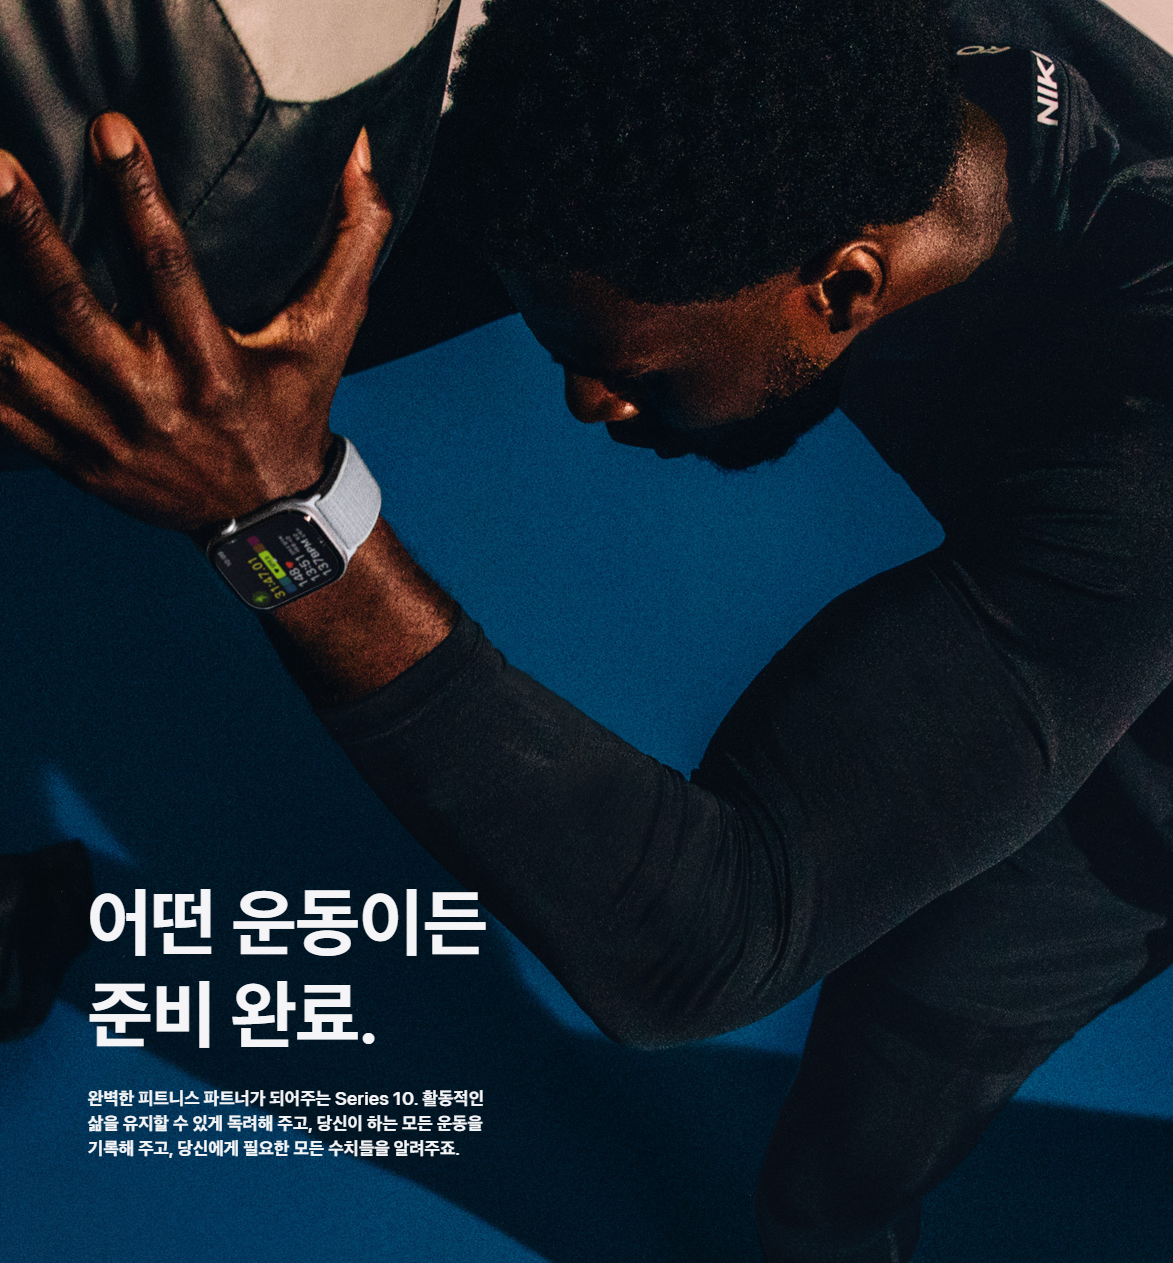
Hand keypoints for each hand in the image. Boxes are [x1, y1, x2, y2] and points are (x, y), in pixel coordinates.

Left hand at [0, 113, 391, 531]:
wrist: (268, 517)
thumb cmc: (295, 410)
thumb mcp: (332, 333)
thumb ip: (354, 241)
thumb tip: (359, 150)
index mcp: (215, 366)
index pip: (169, 269)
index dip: (137, 194)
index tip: (107, 128)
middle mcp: (156, 401)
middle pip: (75, 309)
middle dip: (29, 233)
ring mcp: (109, 436)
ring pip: (22, 366)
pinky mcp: (79, 463)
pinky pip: (7, 420)